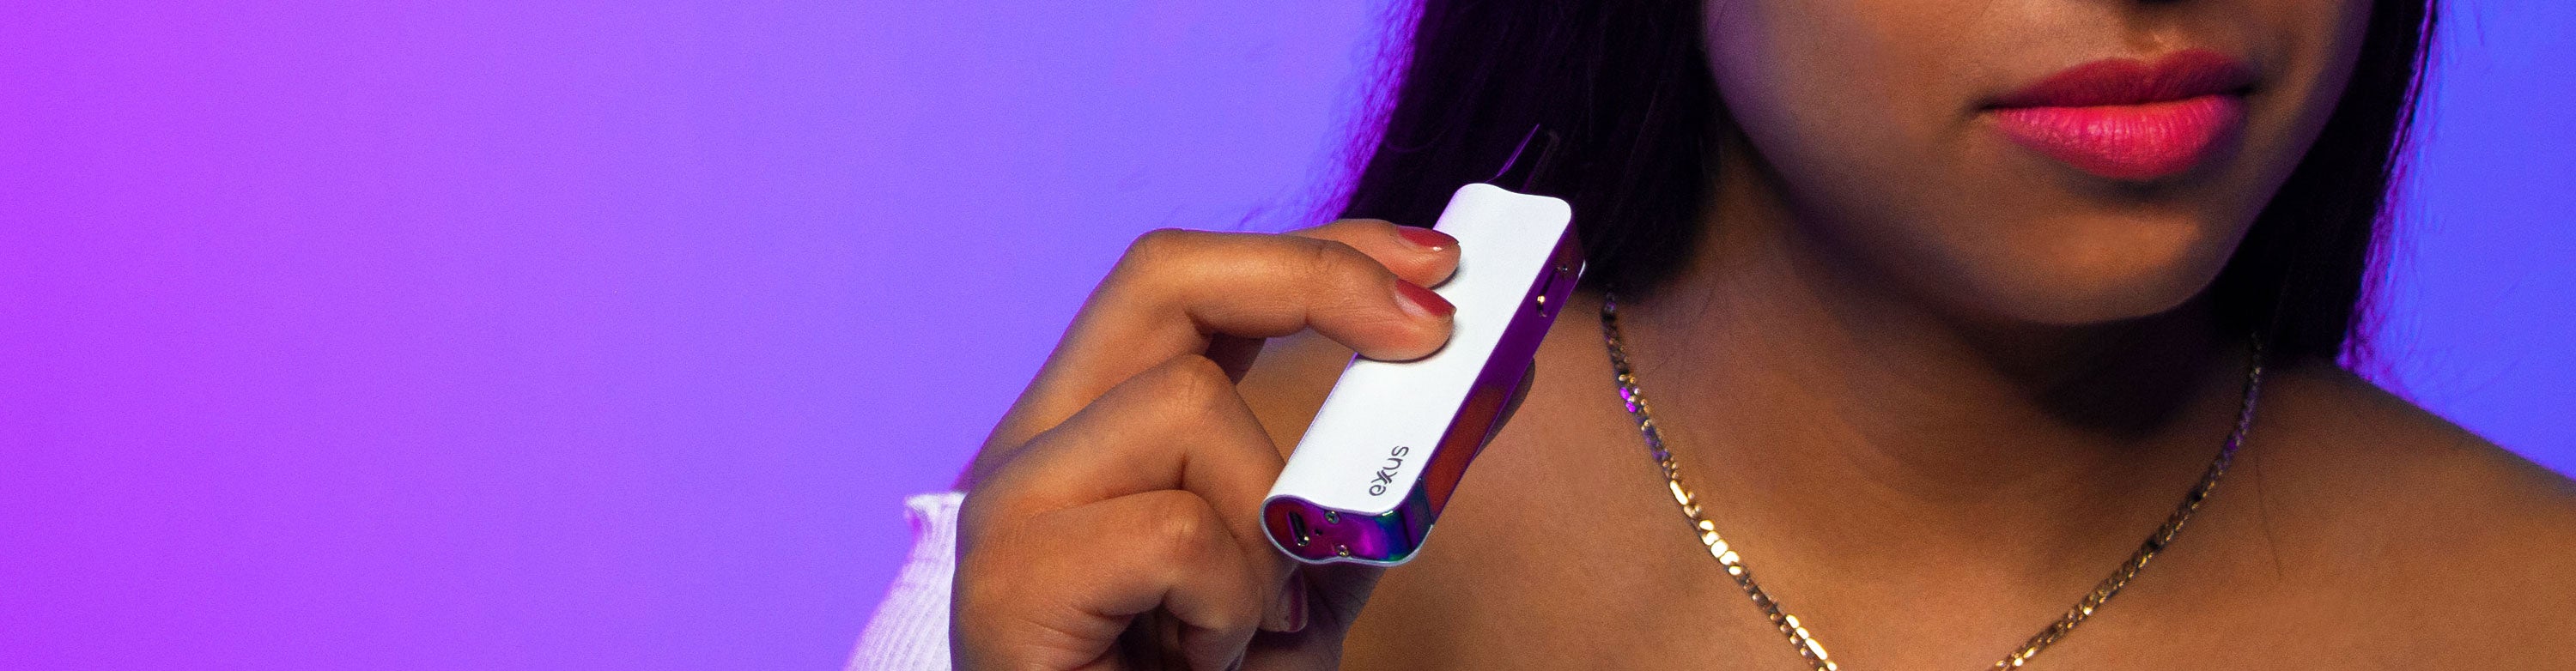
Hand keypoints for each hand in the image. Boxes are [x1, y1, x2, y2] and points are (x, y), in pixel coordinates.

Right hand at [952, 219, 1461, 669]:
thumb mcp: (1310, 582)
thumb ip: (1365, 486)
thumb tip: (1482, 381)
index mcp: (1093, 431)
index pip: (1190, 282)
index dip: (1316, 251)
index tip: (1433, 262)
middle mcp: (1031, 447)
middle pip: (1160, 274)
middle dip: (1313, 278)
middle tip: (1429, 332)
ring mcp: (1008, 508)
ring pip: (1190, 410)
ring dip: (1269, 525)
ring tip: (1251, 627)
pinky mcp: (1009, 581)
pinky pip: (1182, 531)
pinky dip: (1234, 605)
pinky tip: (1204, 662)